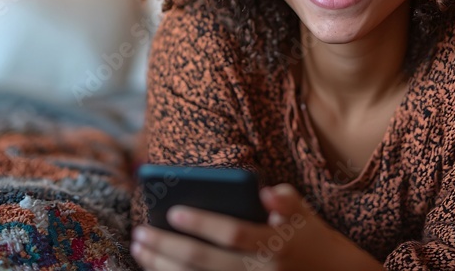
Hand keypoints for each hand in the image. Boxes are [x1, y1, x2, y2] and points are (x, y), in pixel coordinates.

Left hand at [130, 183, 383, 270]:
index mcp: (276, 245)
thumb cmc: (315, 242)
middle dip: (166, 248)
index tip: (174, 212)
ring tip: (139, 250)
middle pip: (203, 263)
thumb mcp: (307, 215)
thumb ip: (286, 199)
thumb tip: (265, 191)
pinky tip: (156, 269)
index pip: (233, 234)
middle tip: (139, 233)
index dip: (202, 224)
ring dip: (163, 267)